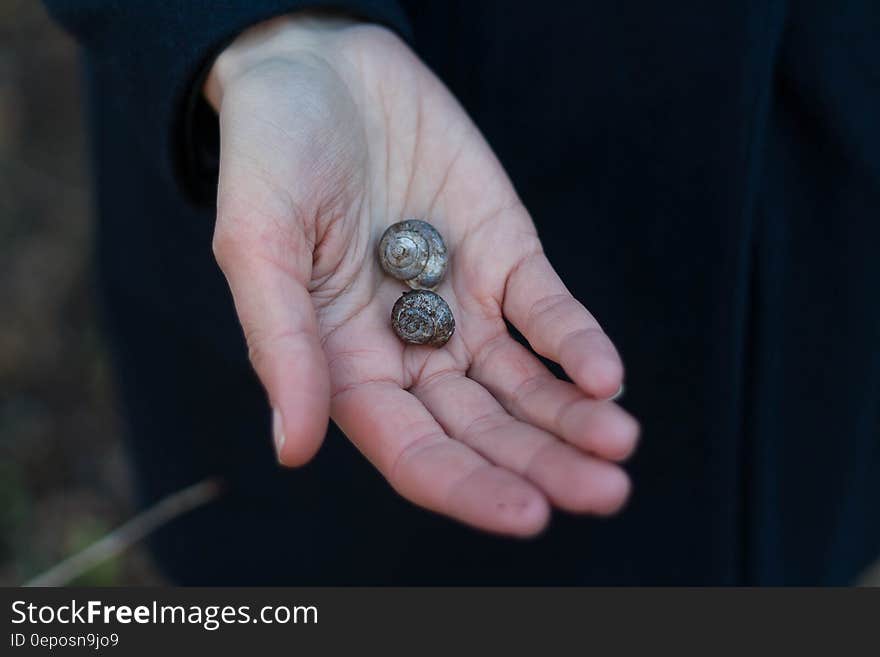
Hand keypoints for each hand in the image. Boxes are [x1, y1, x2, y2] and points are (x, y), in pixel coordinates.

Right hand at [206, 14, 638, 535]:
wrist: (323, 66)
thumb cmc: (271, 154)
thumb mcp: (259, 243)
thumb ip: (283, 344)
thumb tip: (293, 448)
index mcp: (347, 365)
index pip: (414, 450)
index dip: (468, 488)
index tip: (528, 516)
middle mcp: (410, 349)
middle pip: (484, 430)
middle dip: (544, 466)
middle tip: (606, 491)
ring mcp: (462, 304)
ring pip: (526, 385)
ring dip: (573, 418)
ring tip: (620, 447)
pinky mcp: (505, 255)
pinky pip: (547, 311)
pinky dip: (576, 343)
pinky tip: (604, 375)